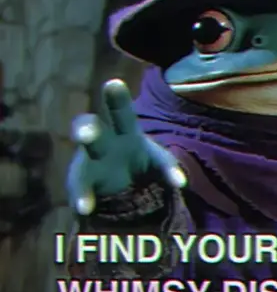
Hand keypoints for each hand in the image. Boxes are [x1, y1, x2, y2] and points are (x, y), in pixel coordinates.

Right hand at [66, 79, 185, 215]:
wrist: (122, 181)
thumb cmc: (140, 160)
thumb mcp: (157, 159)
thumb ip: (169, 167)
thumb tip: (182, 183)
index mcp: (124, 131)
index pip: (121, 112)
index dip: (116, 98)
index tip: (113, 83)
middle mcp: (102, 143)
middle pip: (93, 132)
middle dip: (89, 130)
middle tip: (88, 131)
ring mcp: (89, 164)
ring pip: (81, 164)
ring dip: (79, 174)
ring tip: (81, 163)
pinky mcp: (83, 184)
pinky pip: (81, 190)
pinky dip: (83, 198)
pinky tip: (85, 208)